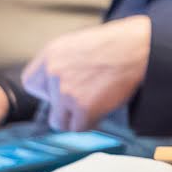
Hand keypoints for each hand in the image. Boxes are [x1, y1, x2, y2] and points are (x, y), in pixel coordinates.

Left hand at [22, 16, 152, 129]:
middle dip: (64, 107)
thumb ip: (62, 62)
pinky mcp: (83, 107)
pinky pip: (79, 127)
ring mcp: (66, 92)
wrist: (139, 47)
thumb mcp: (79, 43)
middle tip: (85, 98)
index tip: (64, 90)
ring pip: (60, 122)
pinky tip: (103, 109)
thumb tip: (56, 85)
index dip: (48, 90)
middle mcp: (53, 72)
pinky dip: (92, 122)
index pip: (31, 83)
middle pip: (47, 106)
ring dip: (76, 119)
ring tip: (95, 106)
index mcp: (51, 53)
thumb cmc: (117, 43)